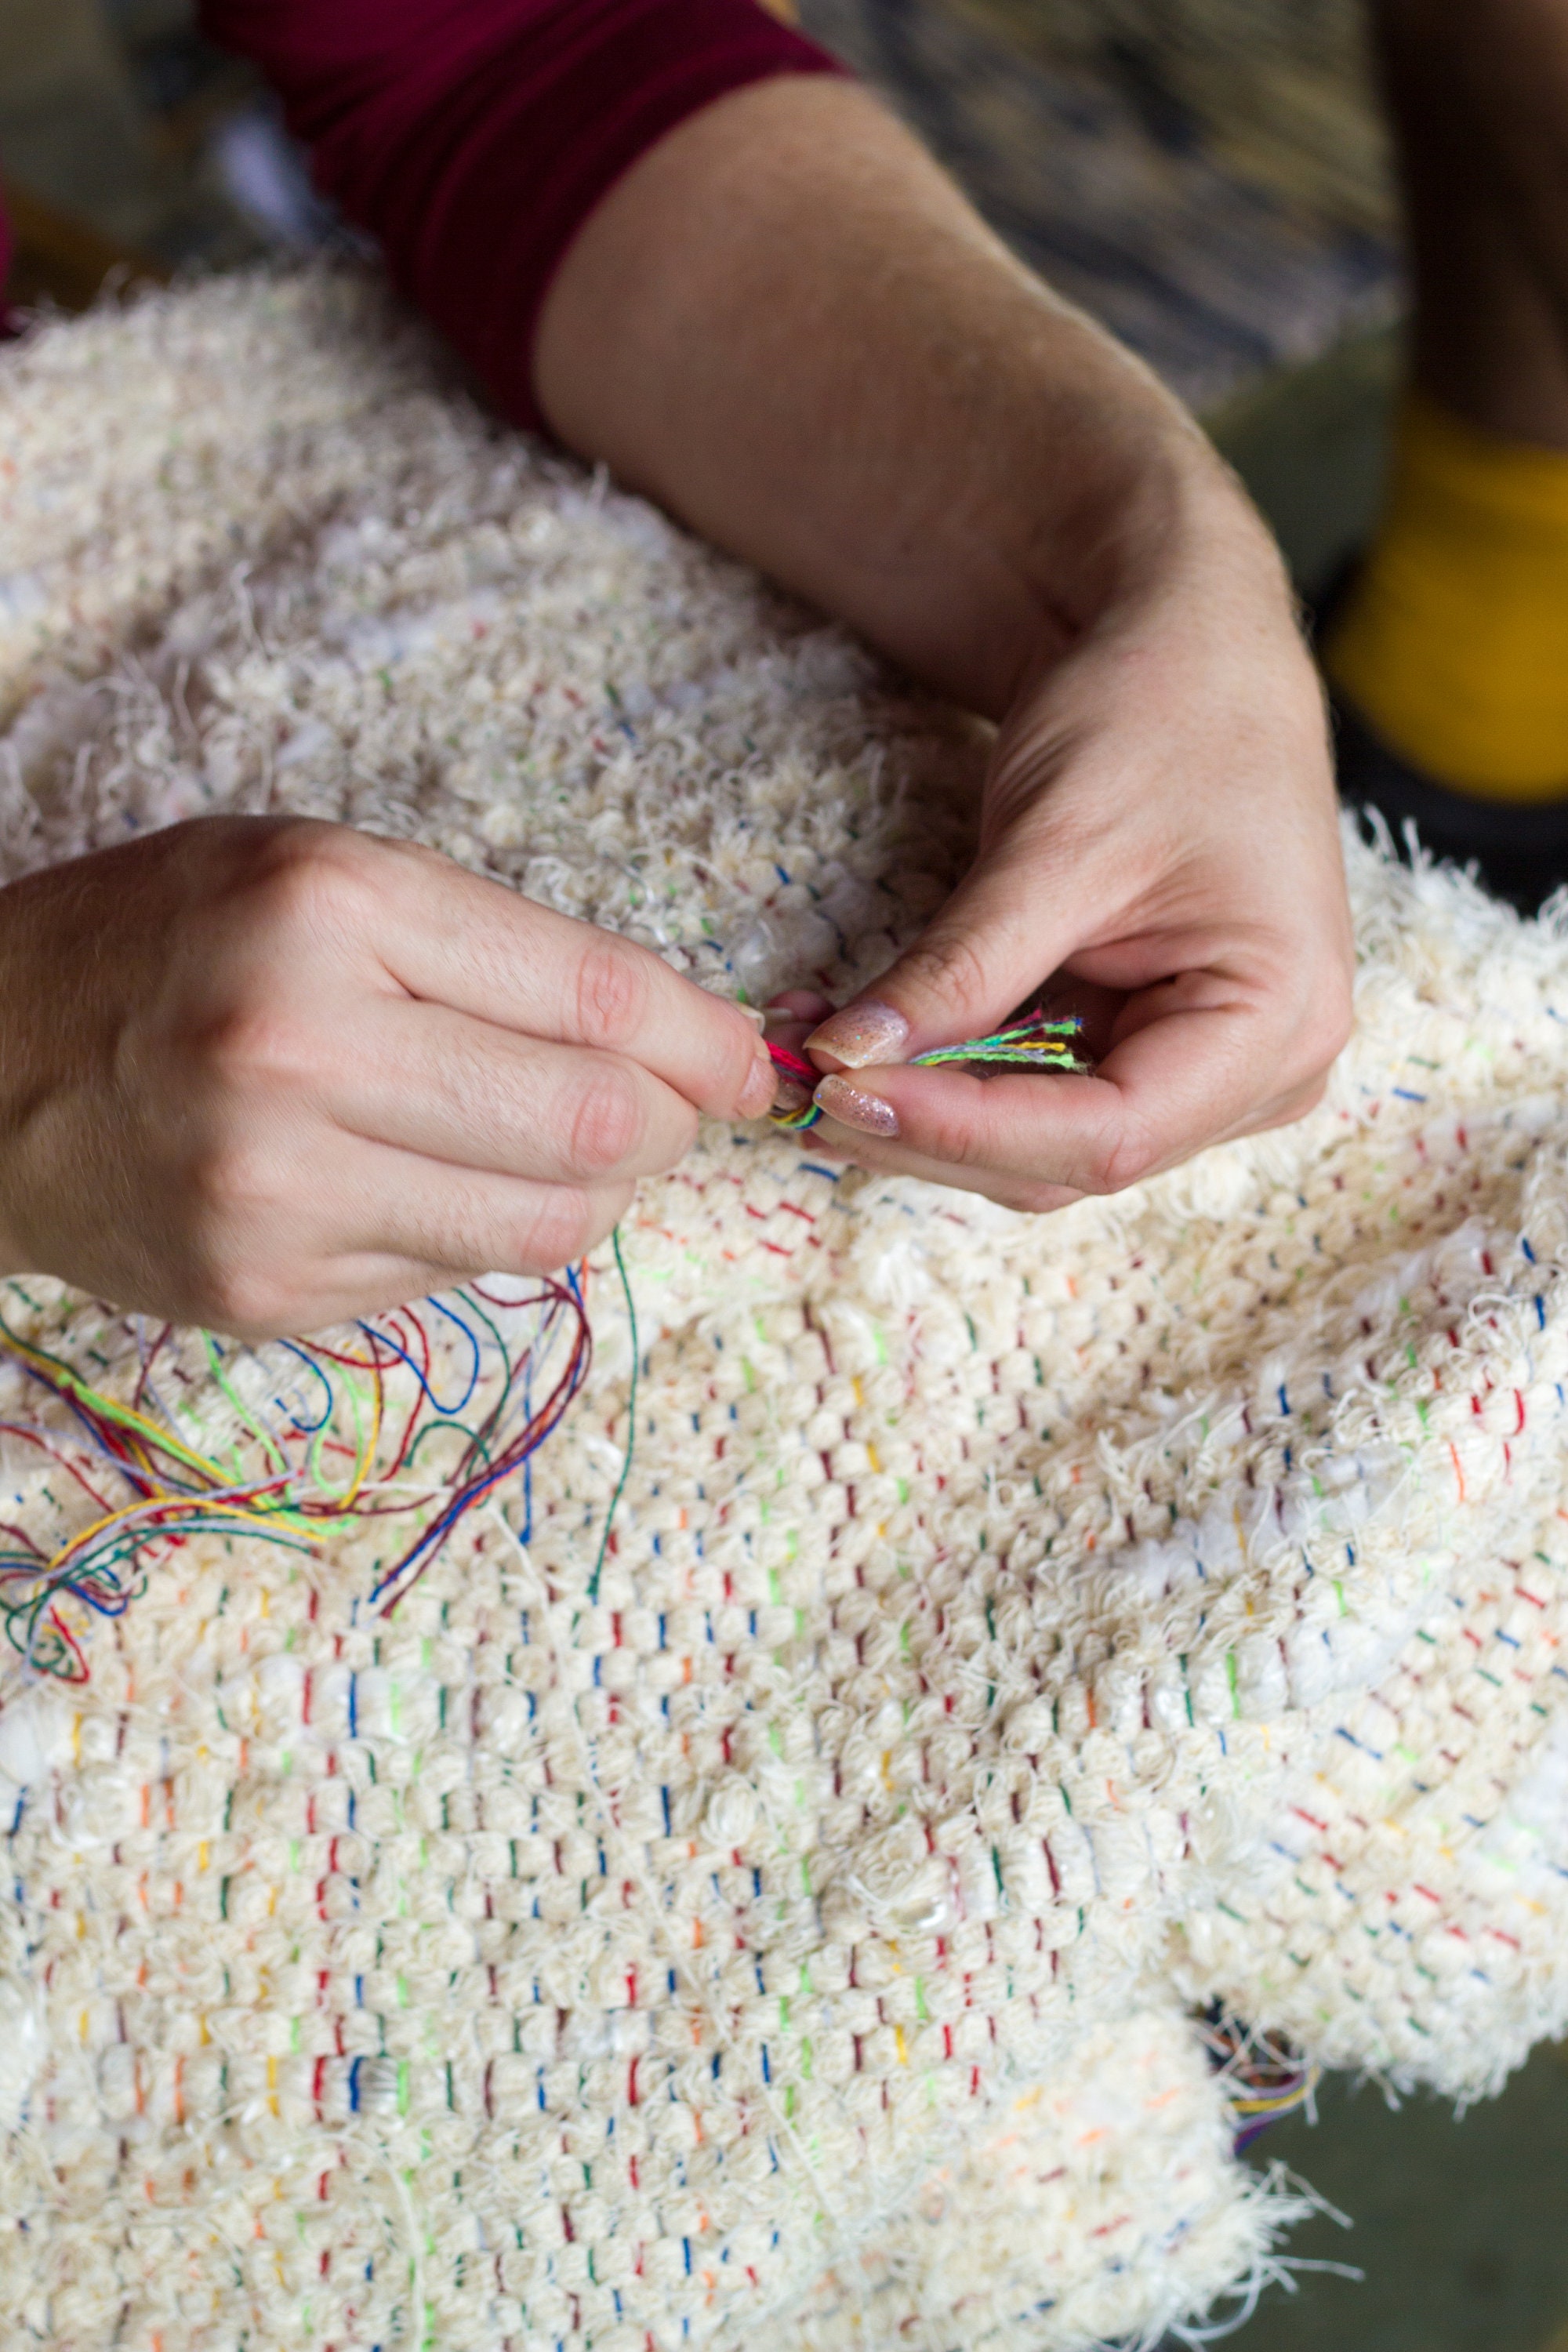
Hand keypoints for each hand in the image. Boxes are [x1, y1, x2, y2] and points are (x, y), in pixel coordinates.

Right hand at [0, 817, 775, 1335]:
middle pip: (592, 1127)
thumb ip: (492, 950)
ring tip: (560, 1145)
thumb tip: (680, 1046)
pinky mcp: (264, 1290)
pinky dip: (483, 1232)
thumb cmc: (161, 944)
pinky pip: (456, 1276)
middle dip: (667, 1125)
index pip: (595, 996)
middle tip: (665, 1108)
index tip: (747, 1062)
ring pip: (546, 1227)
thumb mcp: (315, 875)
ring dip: (595, 1192)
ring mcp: (275, 1189)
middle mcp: (298, 1050)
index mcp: (326, 908)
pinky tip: (434, 1181)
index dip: (706, 1041)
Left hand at [791, 503, 1353, 1208]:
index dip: (964, 1128)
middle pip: (1068, 1158)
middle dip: (929, 1130)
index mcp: (1276, 1022)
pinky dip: (947, 1079)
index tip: (843, 1092)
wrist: (1193, 653)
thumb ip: (960, 969)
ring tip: (815, 1062)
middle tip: (804, 1088)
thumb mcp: (1056, 843)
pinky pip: (1037, 1095)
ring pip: (1041, 1144)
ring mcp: (1206, 1072)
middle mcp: (1261, 1072)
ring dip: (924, 1114)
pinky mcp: (1146, 1051)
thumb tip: (847, 1060)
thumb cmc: (1160, 715)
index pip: (1106, 1134)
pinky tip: (863, 1047)